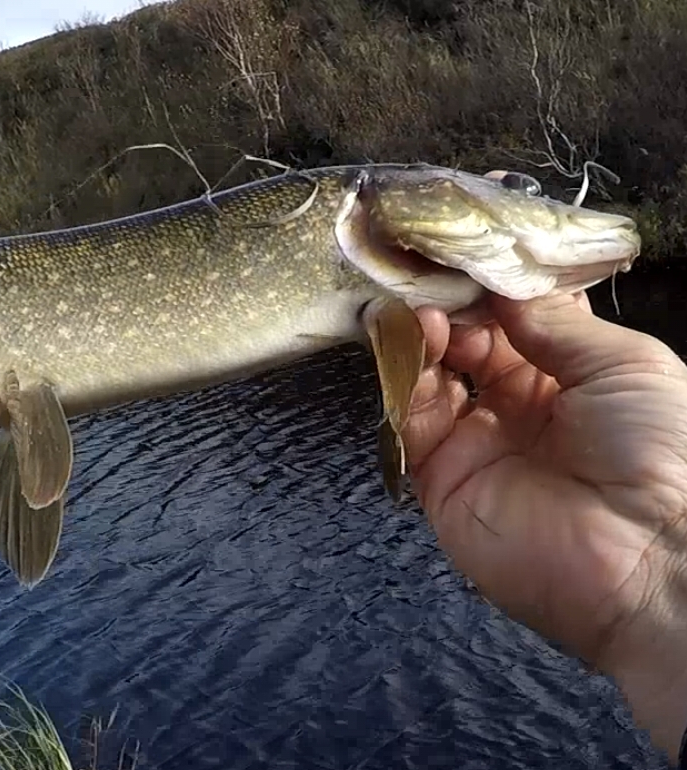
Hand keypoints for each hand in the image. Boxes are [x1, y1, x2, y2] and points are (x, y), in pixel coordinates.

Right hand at [403, 292, 686, 757]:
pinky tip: (414, 344)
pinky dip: (403, 381)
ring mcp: (478, 444)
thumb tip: (497, 290)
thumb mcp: (625, 364)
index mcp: (572, 379)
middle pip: (466, 343)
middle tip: (432, 279)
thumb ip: (552, 322)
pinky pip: (410, 424)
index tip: (465, 254)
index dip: (489, 288)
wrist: (649, 557)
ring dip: (421, 337)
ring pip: (430, 377)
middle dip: (449, 307)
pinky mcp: (442, 480)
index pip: (513, 321)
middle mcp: (521, 408)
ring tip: (420, 311)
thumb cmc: (660, 451)